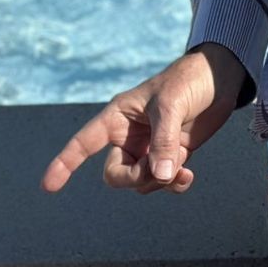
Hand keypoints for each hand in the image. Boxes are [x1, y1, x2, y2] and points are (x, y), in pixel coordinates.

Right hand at [40, 44, 246, 195]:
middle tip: (161, 170)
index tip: (48, 186)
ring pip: (139, 182)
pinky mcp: (171, 156)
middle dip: (135, 178)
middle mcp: (128, 136)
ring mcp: (149, 148)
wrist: (219, 80)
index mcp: (117, 117)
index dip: (65, 163)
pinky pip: (161, 182)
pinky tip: (188, 176)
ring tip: (182, 164)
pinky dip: (173, 183)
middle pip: (115, 173)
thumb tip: (160, 175)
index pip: (84, 143)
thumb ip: (163, 142)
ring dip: (158, 181)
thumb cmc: (187, 81)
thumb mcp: (171, 106)